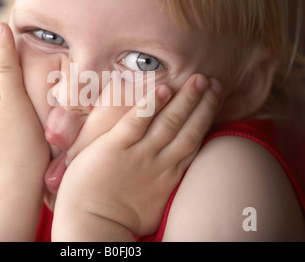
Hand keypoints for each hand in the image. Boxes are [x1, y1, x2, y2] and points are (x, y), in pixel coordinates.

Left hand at [52, 74, 221, 239]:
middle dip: (203, 104)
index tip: (214, 100)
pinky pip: (136, 122)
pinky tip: (163, 90)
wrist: (91, 226)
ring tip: (198, 79)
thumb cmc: (117, 218)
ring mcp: (139, 154)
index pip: (193, 140)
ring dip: (185, 99)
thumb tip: (170, 172)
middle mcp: (160, 163)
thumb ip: (163, 182)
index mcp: (169, 175)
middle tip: (213, 81)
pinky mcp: (115, 148)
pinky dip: (151, 106)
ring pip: (169, 122)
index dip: (205, 118)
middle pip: (188, 128)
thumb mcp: (152, 203)